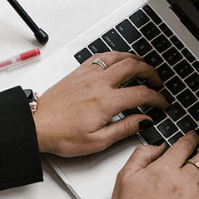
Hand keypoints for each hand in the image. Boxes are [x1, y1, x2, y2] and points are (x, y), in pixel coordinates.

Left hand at [33, 52, 167, 156]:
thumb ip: (124, 129)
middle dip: (151, 72)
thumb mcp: (97, 141)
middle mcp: (99, 84)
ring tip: (143, 67)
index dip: (158, 98)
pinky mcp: (78, 72)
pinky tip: (118, 61)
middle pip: (134, 66)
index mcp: (106, 102)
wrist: (36, 125)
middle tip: (157, 82)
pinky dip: (115, 56)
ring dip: (135, 59)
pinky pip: (101, 56)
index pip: (142, 93)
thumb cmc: (61, 135)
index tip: (162, 103)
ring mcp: (88, 75)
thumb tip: (144, 121)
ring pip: (118, 56)